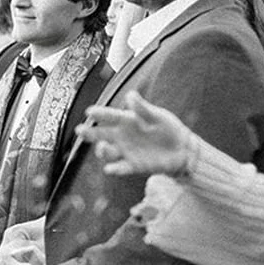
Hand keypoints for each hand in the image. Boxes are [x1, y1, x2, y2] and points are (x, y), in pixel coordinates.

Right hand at [78, 92, 197, 177]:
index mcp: (127, 121)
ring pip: (108, 152)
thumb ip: (143, 108)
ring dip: (102, 151)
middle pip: (102, 134)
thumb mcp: (158, 116)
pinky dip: (115, 169)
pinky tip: (110, 169)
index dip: (100, 114)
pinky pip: (121, 168)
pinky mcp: (133, 166)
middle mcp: (122, 137)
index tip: (89, 112)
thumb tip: (130, 95)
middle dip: (90, 133)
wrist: (182, 149)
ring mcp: (126, 151)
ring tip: (103, 148)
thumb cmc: (168, 129)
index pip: (110, 116)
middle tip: (80, 131)